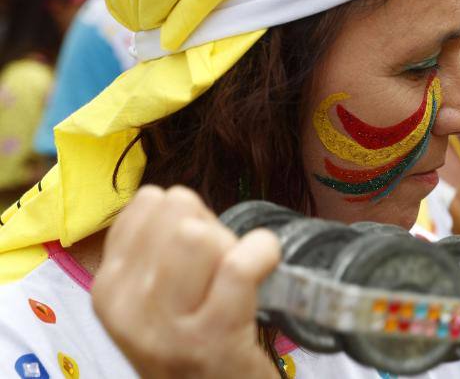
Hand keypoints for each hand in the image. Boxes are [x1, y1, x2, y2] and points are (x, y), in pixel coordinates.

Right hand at [92, 185, 281, 378]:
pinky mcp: (212, 339)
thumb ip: (158, 249)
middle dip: (211, 226)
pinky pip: (240, 265)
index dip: (186, 215)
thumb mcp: (155, 299)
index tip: (199, 249)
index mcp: (109, 286)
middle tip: (221, 266)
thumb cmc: (194, 345)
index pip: (148, 203)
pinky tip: (266, 265)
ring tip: (236, 278)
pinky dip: (263, 254)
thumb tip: (184, 198)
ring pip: (200, 236)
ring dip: (232, 246)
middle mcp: (128, 306)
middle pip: (178, 211)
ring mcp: (167, 327)